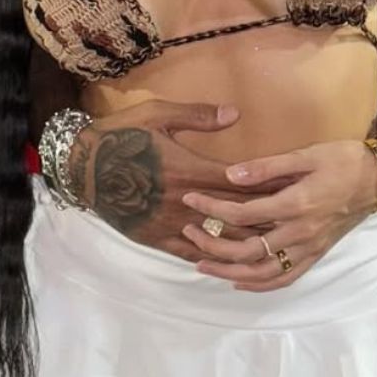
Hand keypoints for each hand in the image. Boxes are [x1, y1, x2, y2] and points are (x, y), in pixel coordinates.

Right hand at [67, 98, 279, 257]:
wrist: (80, 165)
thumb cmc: (122, 134)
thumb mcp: (159, 114)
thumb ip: (199, 116)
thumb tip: (235, 114)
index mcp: (191, 169)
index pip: (241, 182)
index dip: (269, 186)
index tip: (294, 188)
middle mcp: (185, 200)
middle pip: (236, 214)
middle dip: (266, 217)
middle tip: (296, 220)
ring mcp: (170, 223)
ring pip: (217, 239)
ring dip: (245, 241)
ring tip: (274, 243)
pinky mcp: (154, 237)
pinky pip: (189, 252)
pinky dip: (212, 257)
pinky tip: (231, 262)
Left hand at [181, 137, 376, 291]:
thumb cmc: (342, 160)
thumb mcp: (305, 155)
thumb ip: (266, 167)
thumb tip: (230, 175)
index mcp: (296, 205)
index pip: (243, 214)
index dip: (212, 208)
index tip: (190, 199)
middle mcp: (301, 233)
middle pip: (247, 250)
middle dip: (212, 245)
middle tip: (188, 233)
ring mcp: (309, 248)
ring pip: (262, 272)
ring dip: (228, 272)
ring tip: (201, 264)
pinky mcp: (315, 255)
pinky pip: (284, 279)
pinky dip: (259, 284)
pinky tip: (238, 280)